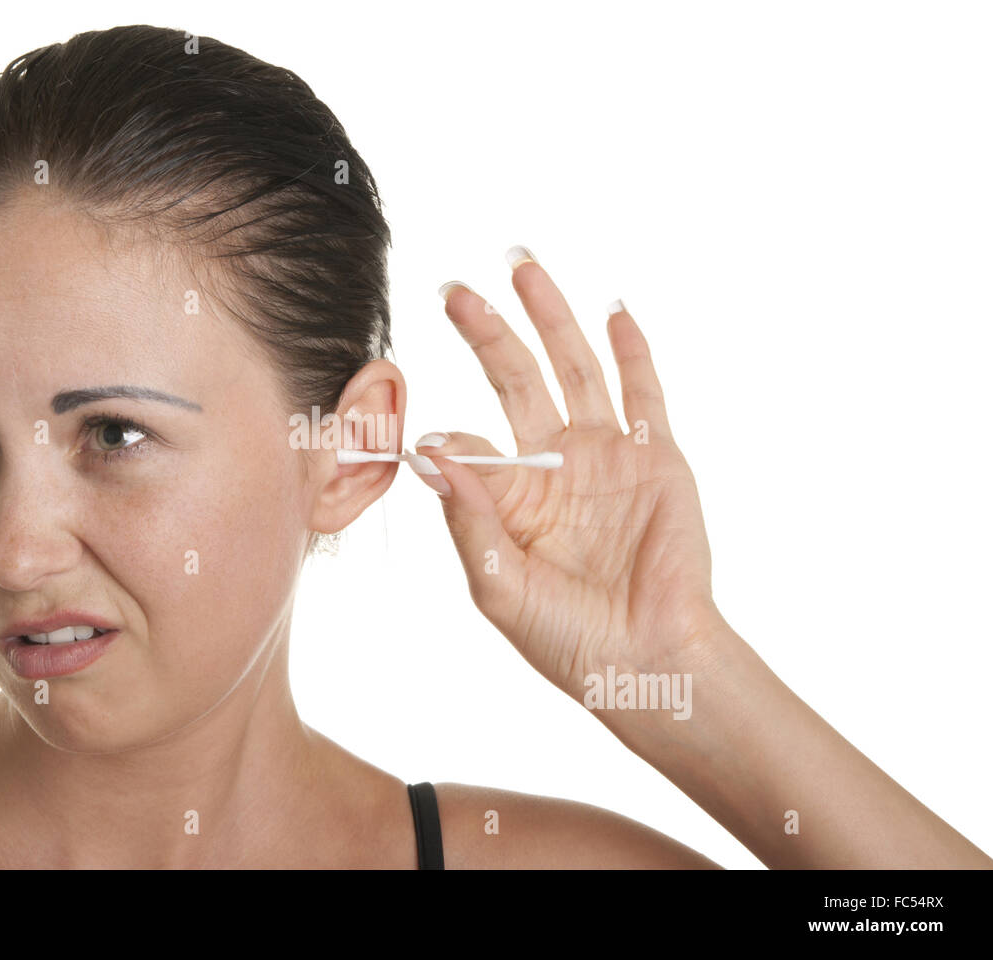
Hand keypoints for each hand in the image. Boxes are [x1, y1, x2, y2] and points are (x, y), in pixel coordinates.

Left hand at [411, 249, 724, 703]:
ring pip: (573, 368)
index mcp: (511, 496)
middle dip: (486, 333)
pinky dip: (630, 351)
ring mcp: (604, 456)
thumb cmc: (566, 637)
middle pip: (515, 379)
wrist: (647, 661)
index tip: (428, 435)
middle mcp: (553, 465)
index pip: (470, 442)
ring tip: (522, 267)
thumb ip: (468, 515)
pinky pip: (643, 394)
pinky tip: (612, 311)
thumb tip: (428, 451)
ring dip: (550, 317)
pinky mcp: (655, 458)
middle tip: (454, 291)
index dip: (449, 436)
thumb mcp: (498, 583)